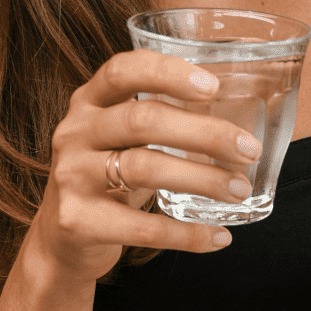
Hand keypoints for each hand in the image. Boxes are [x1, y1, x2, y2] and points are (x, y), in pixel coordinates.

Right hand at [23, 50, 260, 283]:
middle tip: (249, 149)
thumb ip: (163, 120)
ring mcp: (71, 177)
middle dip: (205, 133)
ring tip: (239, 188)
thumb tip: (240, 124)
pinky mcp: (77, 222)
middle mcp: (75, 133)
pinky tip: (218, 236)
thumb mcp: (124, 140)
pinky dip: (187, 234)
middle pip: (143, 120)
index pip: (123, 71)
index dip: (168, 73)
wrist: (61, 239)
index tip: (214, 87)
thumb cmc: (109, 177)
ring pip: (144, 168)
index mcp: (90, 102)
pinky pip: (142, 227)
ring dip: (202, 179)